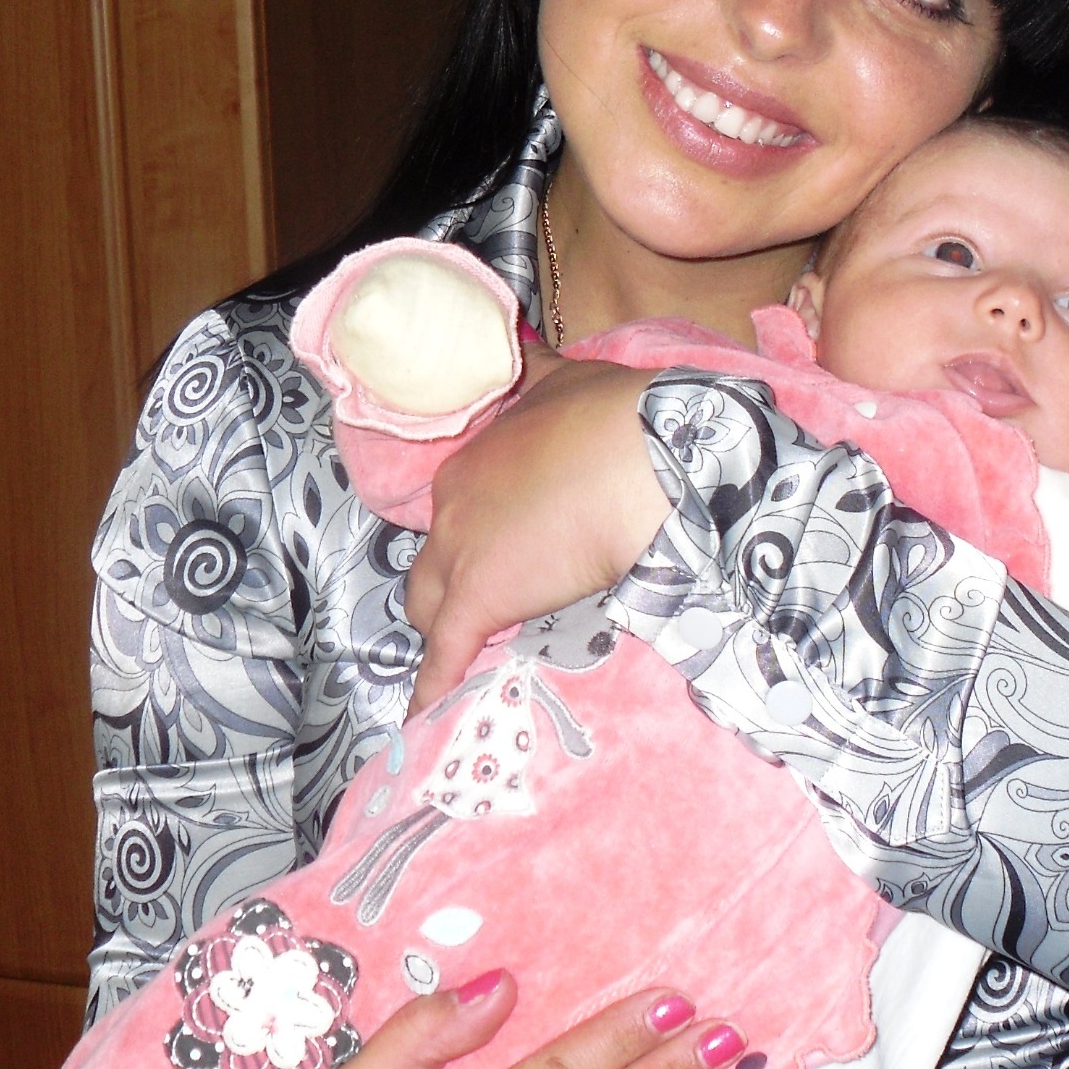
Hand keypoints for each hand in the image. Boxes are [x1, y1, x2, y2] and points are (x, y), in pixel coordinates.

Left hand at [404, 357, 668, 710]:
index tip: (506, 541)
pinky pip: (443, 655)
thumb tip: (521, 348)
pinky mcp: (479, 599)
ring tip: (466, 655)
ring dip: (444, 626)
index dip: (479, 527)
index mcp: (471, 455)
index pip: (456, 504)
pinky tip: (425, 720)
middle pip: (432, 556)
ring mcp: (459, 551)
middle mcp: (451, 503)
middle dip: (454, 578)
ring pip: (425, 603)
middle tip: (497, 596)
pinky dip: (433, 688)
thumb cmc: (615, 415)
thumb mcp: (567, 379)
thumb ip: (535, 373)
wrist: (643, 455)